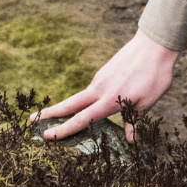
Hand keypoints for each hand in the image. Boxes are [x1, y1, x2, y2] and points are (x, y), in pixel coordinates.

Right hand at [31, 33, 178, 142]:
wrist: (155, 44)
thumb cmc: (155, 76)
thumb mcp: (148, 103)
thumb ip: (135, 121)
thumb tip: (130, 141)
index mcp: (109, 100)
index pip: (82, 119)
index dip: (64, 129)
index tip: (47, 136)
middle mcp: (99, 89)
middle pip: (69, 104)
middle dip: (50, 114)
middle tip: (31, 121)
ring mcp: (100, 78)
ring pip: (79, 97)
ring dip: (66, 107)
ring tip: (52, 117)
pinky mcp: (104, 72)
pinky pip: (91, 90)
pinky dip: (84, 100)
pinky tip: (88, 105)